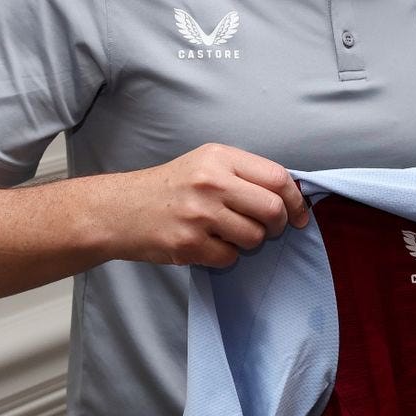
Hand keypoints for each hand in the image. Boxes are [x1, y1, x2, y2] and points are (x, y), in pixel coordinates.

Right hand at [105, 143, 308, 268]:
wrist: (117, 210)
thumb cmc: (170, 188)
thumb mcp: (206, 165)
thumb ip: (245, 174)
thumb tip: (292, 195)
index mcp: (220, 158)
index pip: (278, 178)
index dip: (295, 200)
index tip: (298, 215)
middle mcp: (211, 182)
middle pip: (272, 209)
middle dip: (278, 225)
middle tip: (268, 229)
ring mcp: (198, 214)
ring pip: (254, 237)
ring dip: (249, 242)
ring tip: (229, 233)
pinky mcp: (187, 244)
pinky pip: (229, 257)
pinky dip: (225, 256)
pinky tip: (208, 243)